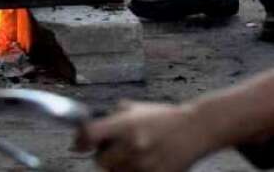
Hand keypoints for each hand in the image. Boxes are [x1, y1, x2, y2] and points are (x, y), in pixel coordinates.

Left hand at [77, 101, 210, 171]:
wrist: (194, 129)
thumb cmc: (164, 117)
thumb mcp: (136, 108)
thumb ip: (113, 116)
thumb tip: (88, 124)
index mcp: (126, 124)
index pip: (89, 135)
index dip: (80, 140)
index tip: (78, 143)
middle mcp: (132, 145)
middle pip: (99, 161)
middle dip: (103, 155)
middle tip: (113, 148)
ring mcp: (143, 165)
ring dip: (118, 165)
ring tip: (132, 153)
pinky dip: (132, 171)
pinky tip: (143, 161)